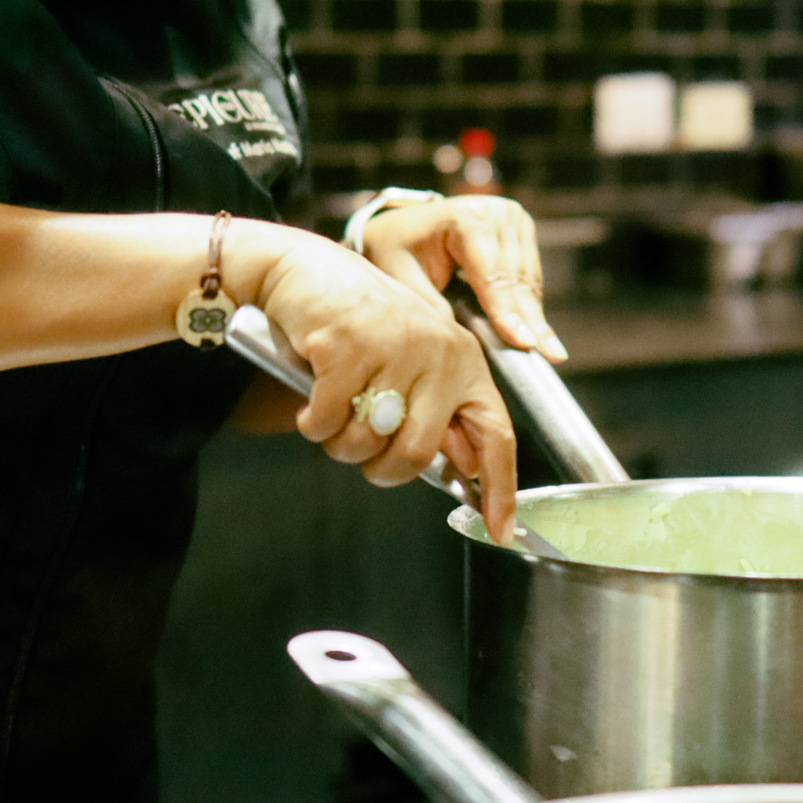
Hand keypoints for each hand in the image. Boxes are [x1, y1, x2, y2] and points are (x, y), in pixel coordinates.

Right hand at [251, 233, 517, 538]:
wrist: (302, 271)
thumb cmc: (356, 326)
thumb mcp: (410, 365)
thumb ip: (437, 412)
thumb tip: (463, 467)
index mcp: (462, 360)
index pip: (496, 433)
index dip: (499, 488)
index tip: (500, 531)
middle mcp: (439, 350)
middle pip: (419, 454)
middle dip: (382, 469)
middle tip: (361, 454)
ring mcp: (395, 345)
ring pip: (369, 442)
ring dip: (340, 444)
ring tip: (333, 410)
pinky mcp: (348, 344)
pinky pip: (327, 420)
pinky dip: (312, 422)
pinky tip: (310, 396)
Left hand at [355, 196, 565, 360]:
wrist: (404, 224)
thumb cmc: (397, 249)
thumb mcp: (399, 275)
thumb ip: (427, 303)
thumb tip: (458, 338)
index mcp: (467, 218)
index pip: (492, 275)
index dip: (507, 312)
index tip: (524, 344)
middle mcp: (498, 214)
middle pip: (517, 279)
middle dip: (530, 321)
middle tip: (549, 356)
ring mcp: (514, 220)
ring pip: (530, 279)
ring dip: (536, 317)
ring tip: (551, 352)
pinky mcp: (522, 231)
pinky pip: (530, 276)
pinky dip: (531, 306)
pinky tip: (540, 334)